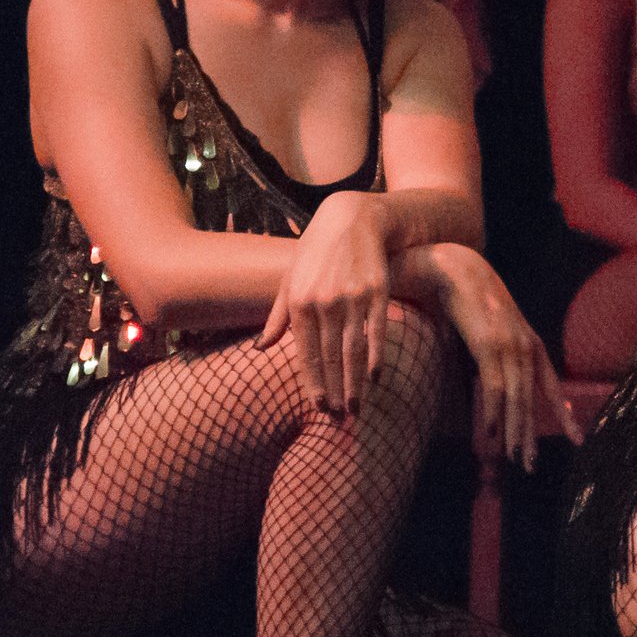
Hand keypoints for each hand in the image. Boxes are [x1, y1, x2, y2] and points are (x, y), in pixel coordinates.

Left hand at [260, 190, 395, 412]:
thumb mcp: (290, 280)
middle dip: (334, 391)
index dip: (313, 384)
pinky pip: (376, 331)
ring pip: (352, 350)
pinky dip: (376, 356)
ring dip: (354, 382)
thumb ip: (277, 317)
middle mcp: (324, 302)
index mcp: (299, 302)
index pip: (305, 354)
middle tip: (339, 418)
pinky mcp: (376, 290)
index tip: (318, 408)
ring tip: (356, 407)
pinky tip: (375, 377)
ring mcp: (351, 296)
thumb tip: (260, 349)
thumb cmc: (315, 252)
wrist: (351, 218)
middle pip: (330, 357)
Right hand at [436, 247, 576, 468]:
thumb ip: (498, 354)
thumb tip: (496, 380)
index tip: (576, 438)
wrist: (456, 266)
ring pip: (515, 398)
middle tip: (530, 464)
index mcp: (531, 343)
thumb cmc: (472, 299)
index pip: (552, 385)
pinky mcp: (487, 344)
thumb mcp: (493, 329)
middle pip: (532, 399)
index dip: (563, 413)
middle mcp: (526, 345)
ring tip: (514, 458)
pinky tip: (489, 433)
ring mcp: (508, 345)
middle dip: (530, 434)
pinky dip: (492, 412)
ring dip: (514, 431)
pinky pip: (492, 386)